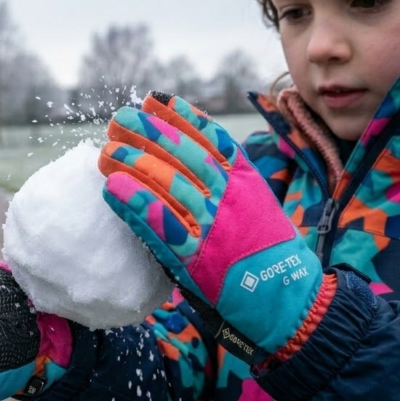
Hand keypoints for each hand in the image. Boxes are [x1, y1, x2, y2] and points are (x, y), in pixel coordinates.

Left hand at [98, 92, 335, 364]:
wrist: (292, 301)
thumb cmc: (268, 253)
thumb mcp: (258, 205)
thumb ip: (230, 182)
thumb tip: (193, 158)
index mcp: (247, 181)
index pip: (210, 138)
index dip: (180, 116)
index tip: (154, 99)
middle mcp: (231, 197)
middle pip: (184, 155)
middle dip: (150, 133)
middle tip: (119, 120)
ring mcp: (214, 226)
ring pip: (169, 184)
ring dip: (134, 164)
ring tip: (107, 151)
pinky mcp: (198, 258)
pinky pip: (161, 225)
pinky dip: (135, 204)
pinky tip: (112, 188)